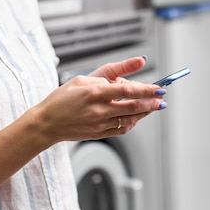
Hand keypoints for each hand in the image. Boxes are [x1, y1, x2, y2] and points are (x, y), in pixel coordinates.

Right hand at [31, 57, 165, 143]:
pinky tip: (137, 117)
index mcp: (94, 92)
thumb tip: (125, 78)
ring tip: (153, 107)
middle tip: (162, 99)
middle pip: (133, 106)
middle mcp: (99, 109)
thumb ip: (106, 75)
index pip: (127, 90)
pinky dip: (132, 123)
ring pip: (130, 119)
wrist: (47, 123)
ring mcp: (100, 124)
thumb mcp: (81, 78)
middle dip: (152, 103)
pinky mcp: (99, 134)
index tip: (159, 88)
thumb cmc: (61, 99)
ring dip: (145, 113)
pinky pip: (122, 129)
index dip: (146, 89)